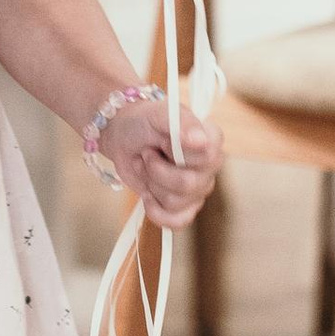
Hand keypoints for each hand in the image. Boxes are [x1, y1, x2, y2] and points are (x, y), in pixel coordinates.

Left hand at [100, 100, 223, 226]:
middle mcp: (209, 166)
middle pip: (189, 184)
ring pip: (176, 202)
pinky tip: (147, 195)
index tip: (164, 140)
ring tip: (146, 167)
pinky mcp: (183, 207)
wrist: (123, 137)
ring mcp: (198, 189)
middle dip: (157, 170)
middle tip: (148, 154)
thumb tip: (200, 141)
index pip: (208, 156)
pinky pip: (177, 221)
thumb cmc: (144, 122)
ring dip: (151, 184)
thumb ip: (181, 123)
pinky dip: (155, 211)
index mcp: (211, 140)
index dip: (180, 152)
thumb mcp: (159, 113)